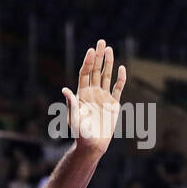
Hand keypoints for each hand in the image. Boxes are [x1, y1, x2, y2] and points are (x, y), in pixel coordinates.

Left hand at [62, 39, 126, 154]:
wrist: (93, 145)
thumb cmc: (80, 133)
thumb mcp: (74, 118)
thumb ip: (71, 104)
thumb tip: (65, 89)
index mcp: (82, 94)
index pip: (85, 73)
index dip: (88, 62)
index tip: (91, 50)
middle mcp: (92, 93)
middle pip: (96, 71)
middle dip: (99, 57)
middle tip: (102, 42)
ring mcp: (103, 97)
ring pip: (107, 76)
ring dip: (108, 63)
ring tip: (110, 49)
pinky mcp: (113, 104)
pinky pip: (118, 89)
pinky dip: (120, 79)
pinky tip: (122, 68)